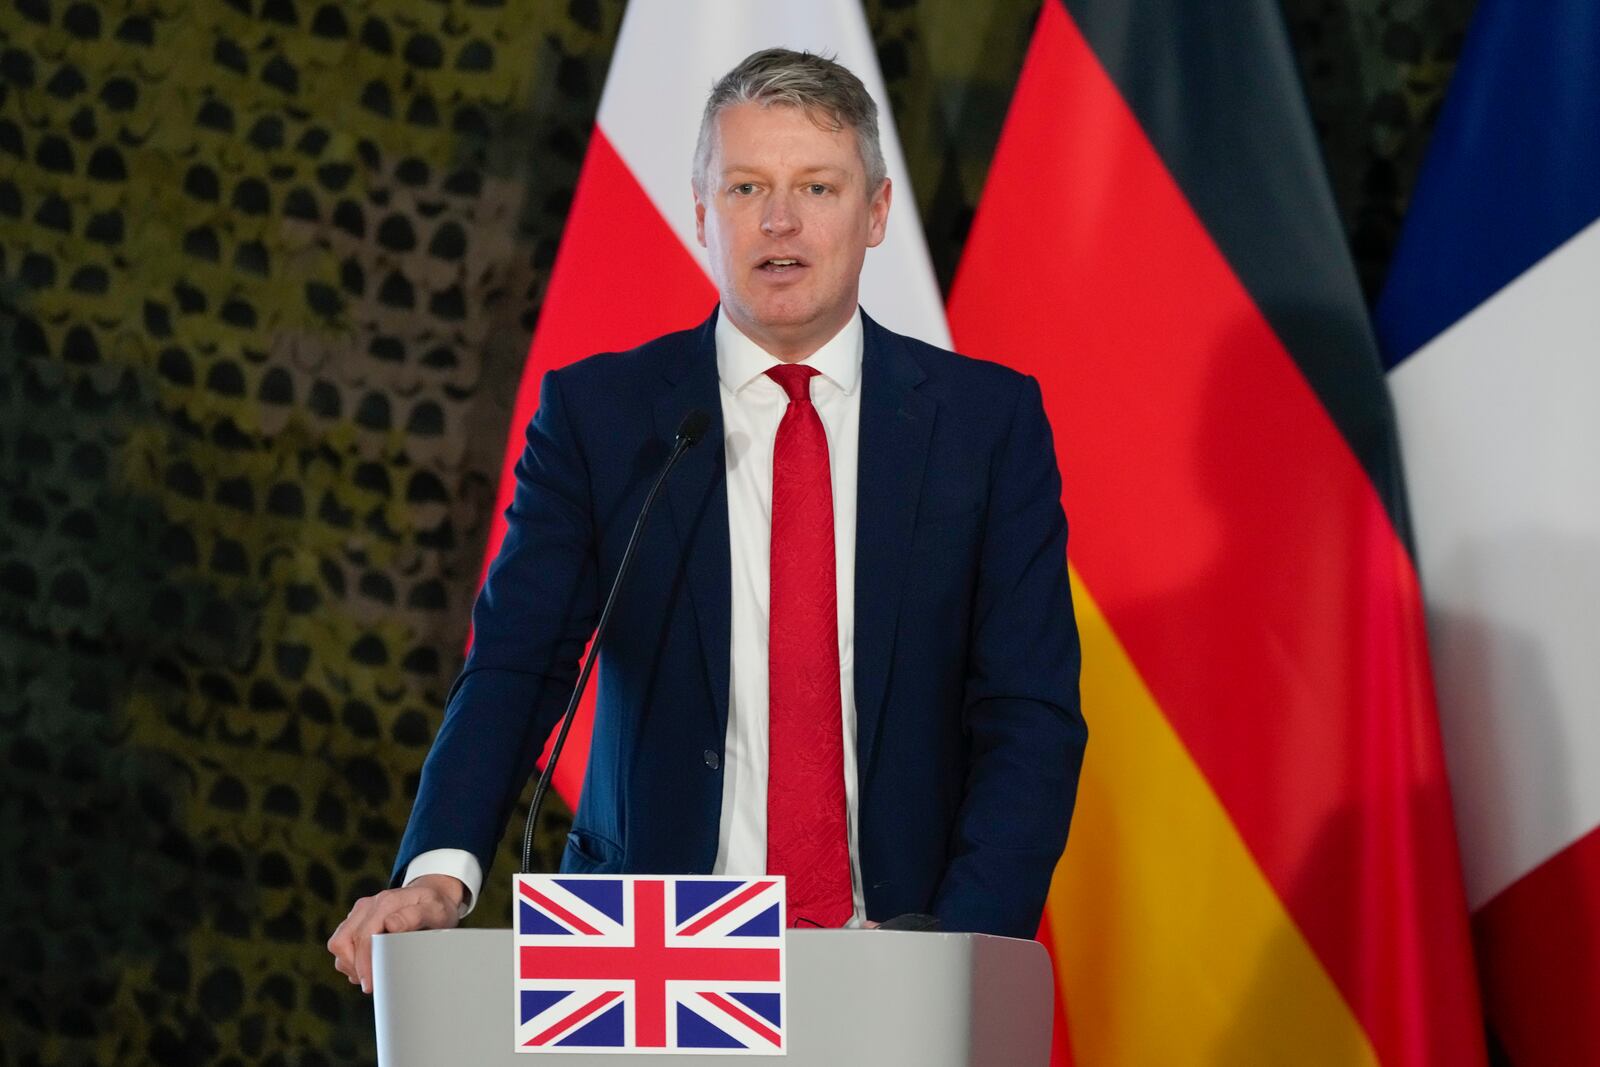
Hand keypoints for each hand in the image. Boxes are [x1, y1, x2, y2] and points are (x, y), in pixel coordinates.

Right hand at [327, 875, 465, 993]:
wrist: (432, 896)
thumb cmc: (435, 907)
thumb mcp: (435, 911)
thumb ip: (415, 916)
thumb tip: (390, 924)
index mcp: (385, 902)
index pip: (363, 937)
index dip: (364, 964)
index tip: (371, 984)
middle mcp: (367, 905)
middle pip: (343, 942)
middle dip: (356, 968)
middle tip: (373, 984)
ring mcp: (359, 913)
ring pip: (338, 944)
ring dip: (351, 965)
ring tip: (372, 975)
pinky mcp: (355, 921)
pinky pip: (341, 944)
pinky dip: (350, 960)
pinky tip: (368, 967)